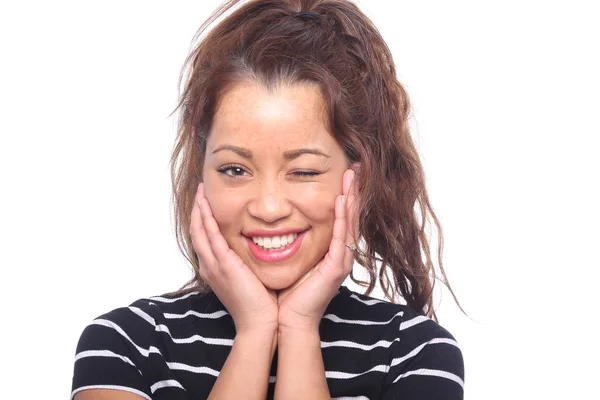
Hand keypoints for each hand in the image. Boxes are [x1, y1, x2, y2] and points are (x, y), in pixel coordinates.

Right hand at [190, 183, 278, 334]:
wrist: (260, 324)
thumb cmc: (260, 304)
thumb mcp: (250, 278)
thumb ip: (248, 262)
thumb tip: (260, 247)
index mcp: (215, 269)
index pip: (205, 238)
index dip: (204, 218)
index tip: (208, 202)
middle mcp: (210, 265)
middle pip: (198, 230)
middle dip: (198, 209)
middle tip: (201, 190)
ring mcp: (214, 265)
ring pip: (200, 230)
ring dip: (199, 209)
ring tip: (201, 191)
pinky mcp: (223, 264)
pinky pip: (211, 236)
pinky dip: (207, 218)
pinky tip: (206, 204)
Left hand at [276, 168, 357, 331]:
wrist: (285, 320)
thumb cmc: (286, 292)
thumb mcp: (290, 258)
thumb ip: (292, 240)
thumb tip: (277, 220)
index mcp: (330, 252)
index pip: (340, 217)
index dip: (344, 195)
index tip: (344, 173)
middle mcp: (340, 255)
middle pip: (349, 216)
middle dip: (352, 191)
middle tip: (355, 167)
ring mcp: (340, 262)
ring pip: (348, 223)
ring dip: (351, 198)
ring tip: (352, 176)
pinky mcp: (335, 269)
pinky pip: (340, 239)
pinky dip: (342, 219)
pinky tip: (342, 201)